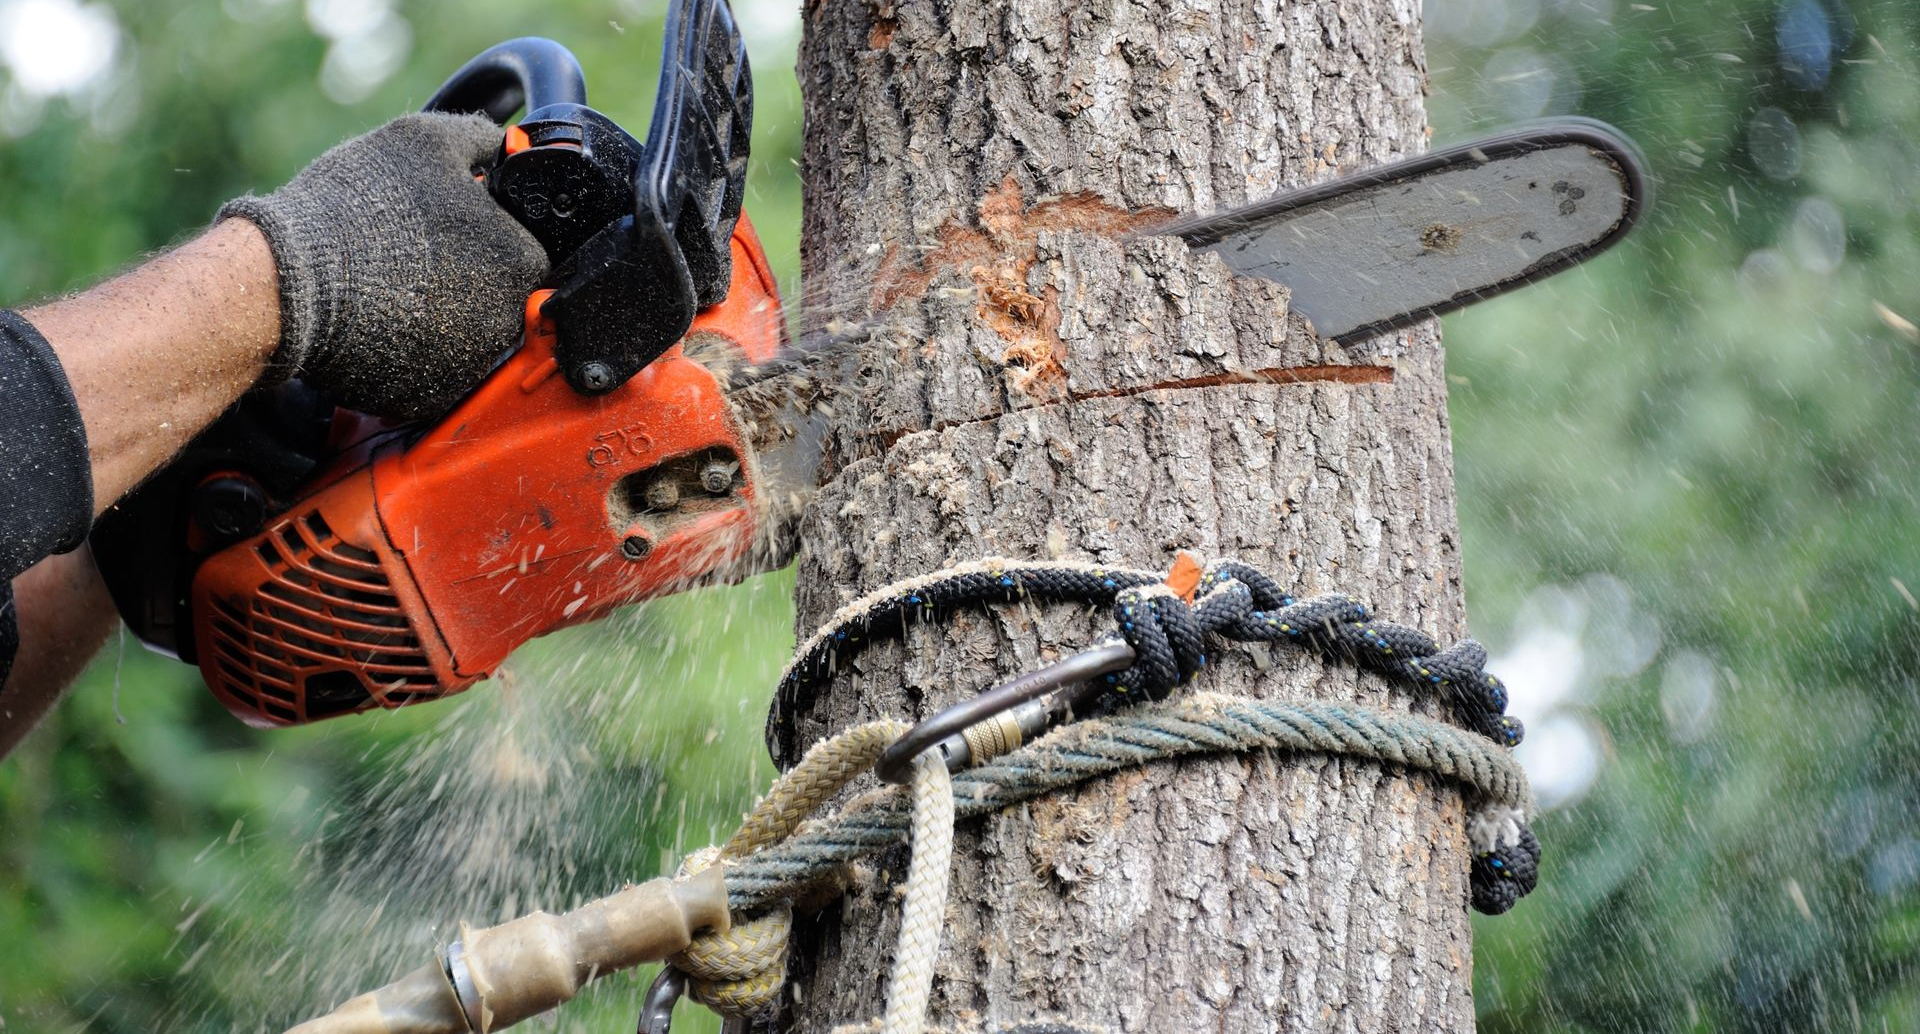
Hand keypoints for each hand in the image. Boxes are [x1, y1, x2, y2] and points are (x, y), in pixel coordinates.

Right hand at [220, 112, 548, 419]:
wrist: (286, 279)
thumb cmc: (357, 207)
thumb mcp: (425, 140)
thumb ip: (479, 138)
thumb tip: (503, 144)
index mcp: (521, 261)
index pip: (528, 251)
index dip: (491, 237)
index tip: (454, 231)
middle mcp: (508, 322)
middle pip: (503, 298)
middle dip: (468, 279)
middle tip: (415, 259)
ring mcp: (470, 367)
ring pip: (469, 338)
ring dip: (442, 316)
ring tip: (391, 287)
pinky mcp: (429, 398)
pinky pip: (431, 372)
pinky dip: (410, 351)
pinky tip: (378, 320)